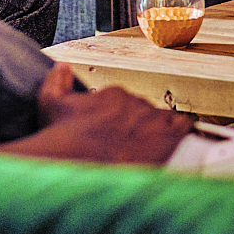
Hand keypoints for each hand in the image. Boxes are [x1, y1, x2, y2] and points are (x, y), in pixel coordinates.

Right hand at [19, 63, 193, 164]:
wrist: (81, 168)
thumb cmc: (65, 141)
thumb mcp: (50, 105)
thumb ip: (56, 81)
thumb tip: (61, 65)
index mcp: (113, 94)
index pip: (124, 103)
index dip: (119, 120)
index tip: (113, 132)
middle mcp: (135, 102)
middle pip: (142, 113)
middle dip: (136, 127)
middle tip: (127, 146)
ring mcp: (154, 118)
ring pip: (162, 121)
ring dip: (156, 132)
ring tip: (145, 149)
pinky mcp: (170, 136)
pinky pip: (184, 127)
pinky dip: (181, 134)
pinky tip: (173, 144)